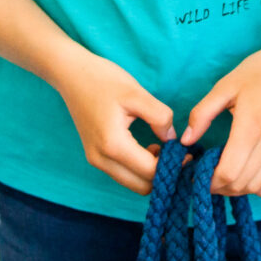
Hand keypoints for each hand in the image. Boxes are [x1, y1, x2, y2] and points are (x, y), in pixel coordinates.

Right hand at [51, 50, 175, 194]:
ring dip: (150, 173)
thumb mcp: (137, 94)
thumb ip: (159, 117)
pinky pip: (122, 173)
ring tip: (166, 151)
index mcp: (113, 145)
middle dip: (163, 176)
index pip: (150, 171)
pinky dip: (139, 169)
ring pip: (132, 183)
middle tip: (179, 156)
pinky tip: (150, 149)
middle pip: (141, 186)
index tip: (189, 154)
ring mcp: (95, 160)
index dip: (173, 166)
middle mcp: (101, 159)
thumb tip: (173, 139)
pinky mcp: (95, 156)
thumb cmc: (104, 80)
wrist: (71, 74)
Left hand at [181, 38, 260, 196]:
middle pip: (240, 183)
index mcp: (250, 127)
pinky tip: (248, 179)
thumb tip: (186, 141)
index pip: (228, 171)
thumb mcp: (225, 86)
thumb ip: (202, 114)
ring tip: (222, 177)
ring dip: (236, 189)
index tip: (196, 173)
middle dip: (218, 186)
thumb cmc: (259, 72)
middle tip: (205, 175)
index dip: (209, 180)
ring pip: (257, 186)